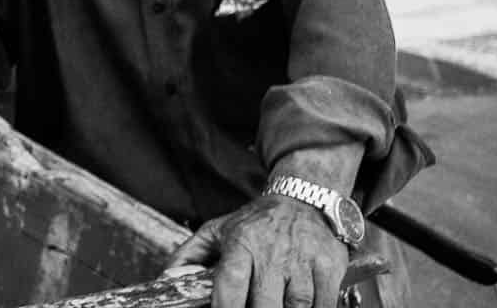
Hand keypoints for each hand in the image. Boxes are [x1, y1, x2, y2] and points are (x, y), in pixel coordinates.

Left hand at [164, 195, 348, 307]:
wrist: (303, 199)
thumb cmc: (256, 223)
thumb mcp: (217, 230)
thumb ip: (190, 255)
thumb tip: (168, 279)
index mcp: (241, 243)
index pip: (231, 283)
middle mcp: (272, 252)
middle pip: (265, 303)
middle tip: (254, 307)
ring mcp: (303, 260)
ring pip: (296, 307)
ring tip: (275, 300)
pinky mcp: (329, 267)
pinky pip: (323, 304)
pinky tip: (299, 303)